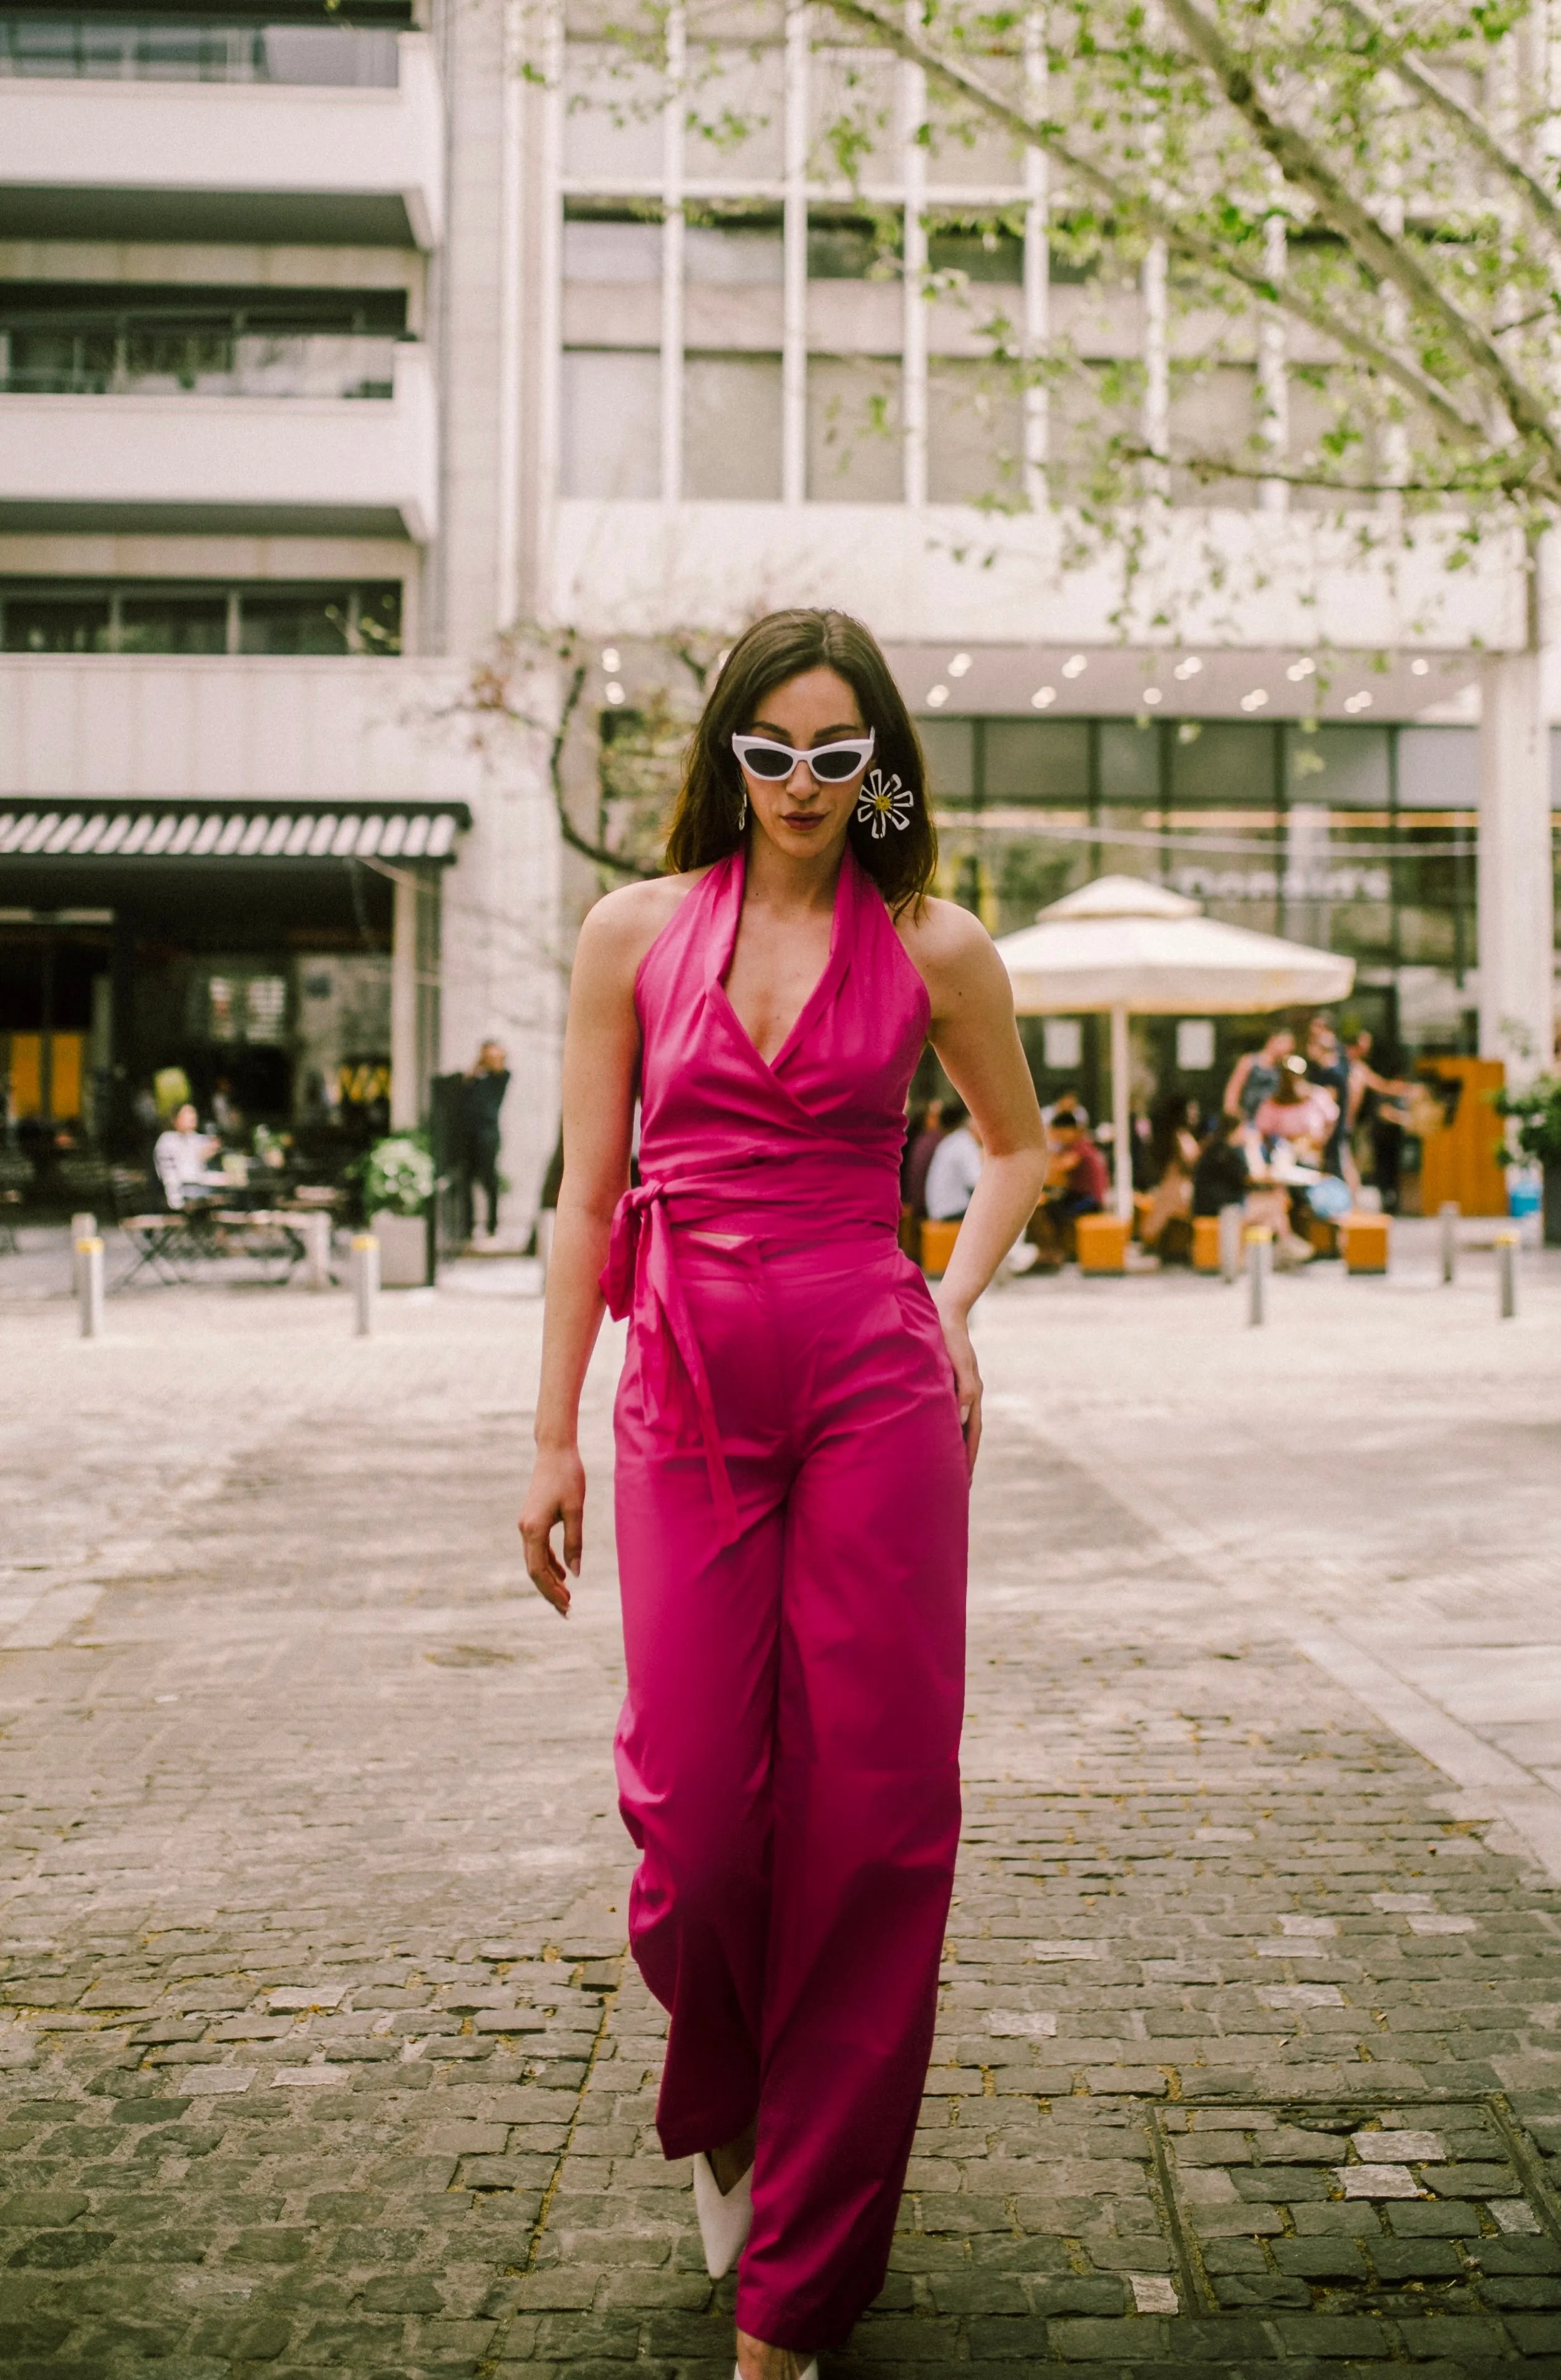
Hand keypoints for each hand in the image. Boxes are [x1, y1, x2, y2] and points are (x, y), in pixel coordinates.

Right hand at [519, 1445, 585, 1615]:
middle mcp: (525, 1529)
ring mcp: (526, 1524)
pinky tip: (563, 1573)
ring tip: (566, 1597)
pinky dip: (549, 1563)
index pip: (538, 1571)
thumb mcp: (576, 1511)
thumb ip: (574, 1543)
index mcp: (533, 1529)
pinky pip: (538, 1549)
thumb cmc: (568, 1477)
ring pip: (535, 1561)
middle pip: (534, 1571)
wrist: (555, 1451)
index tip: (566, 1606)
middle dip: (549, 1592)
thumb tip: (575, 1574)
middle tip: (566, 1611)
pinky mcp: (531, 1519)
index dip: (551, 1591)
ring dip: (549, 1579)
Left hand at [934, 1302, 982, 1476]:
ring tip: (950, 1467)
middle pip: (969, 1434)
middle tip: (959, 1485)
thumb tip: (962, 1416)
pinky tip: (938, 1435)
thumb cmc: (948, 1337)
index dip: (968, 1457)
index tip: (965, 1481)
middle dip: (965, 1459)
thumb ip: (962, 1388)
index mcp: (971, 1394)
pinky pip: (951, 1412)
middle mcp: (968, 1395)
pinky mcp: (950, 1382)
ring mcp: (961, 1389)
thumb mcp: (957, 1362)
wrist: (946, 1313)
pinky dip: (948, 1428)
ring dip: (957, 1446)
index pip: (972, 1434)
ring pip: (960, 1425)